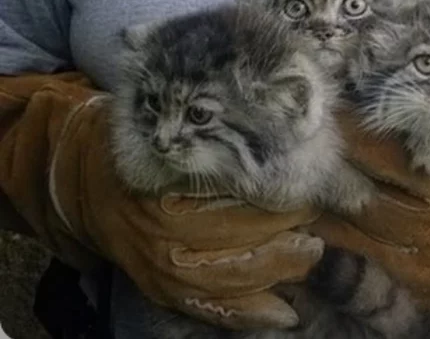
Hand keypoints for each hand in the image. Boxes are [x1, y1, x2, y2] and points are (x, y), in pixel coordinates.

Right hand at [48, 95, 323, 329]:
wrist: (88, 185)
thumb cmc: (142, 154)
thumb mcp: (178, 141)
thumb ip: (222, 151)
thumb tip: (283, 158)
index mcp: (172, 192)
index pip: (243, 204)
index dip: (282, 201)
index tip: (309, 189)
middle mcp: (166, 237)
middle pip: (243, 245)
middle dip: (288, 237)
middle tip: (315, 223)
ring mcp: (162, 270)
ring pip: (232, 282)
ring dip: (279, 273)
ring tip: (310, 257)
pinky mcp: (160, 290)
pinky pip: (209, 309)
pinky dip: (249, 314)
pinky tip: (283, 314)